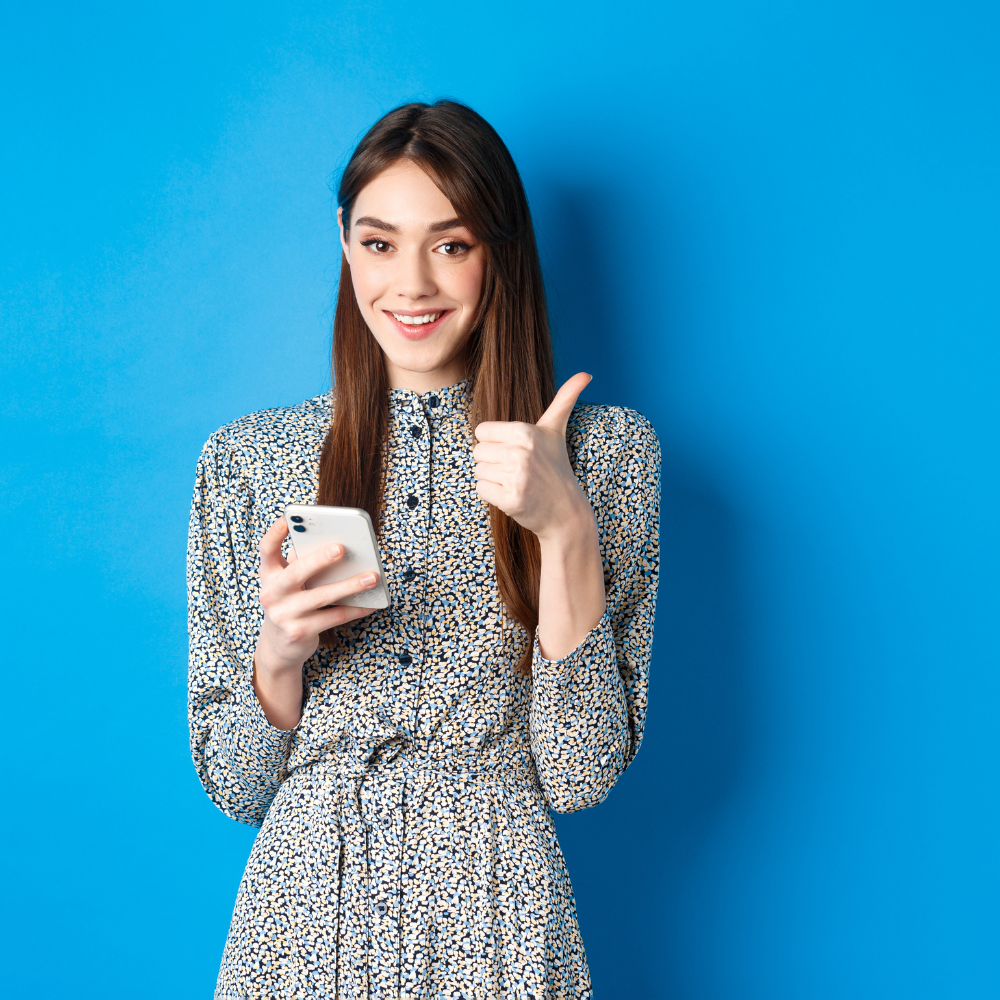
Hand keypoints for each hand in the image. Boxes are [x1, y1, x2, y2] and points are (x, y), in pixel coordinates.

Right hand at [254, 516, 378, 675]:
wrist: (278, 648)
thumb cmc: (291, 604)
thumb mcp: (288, 584)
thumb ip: (303, 564)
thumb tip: (338, 545)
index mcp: (269, 575)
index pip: (266, 549)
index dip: (274, 533)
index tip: (287, 518)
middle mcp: (271, 594)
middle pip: (295, 572)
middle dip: (318, 559)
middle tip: (341, 548)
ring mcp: (284, 615)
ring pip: (321, 596)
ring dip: (350, 585)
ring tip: (372, 577)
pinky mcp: (299, 632)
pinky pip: (334, 617)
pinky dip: (355, 609)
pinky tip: (371, 603)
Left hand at [473, 372, 593, 539]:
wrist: (566, 510)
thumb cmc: (556, 466)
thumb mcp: (557, 430)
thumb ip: (565, 399)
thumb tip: (585, 373)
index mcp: (525, 432)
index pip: (482, 431)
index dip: (494, 442)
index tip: (514, 451)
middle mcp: (520, 453)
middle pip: (478, 452)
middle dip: (493, 462)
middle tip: (516, 470)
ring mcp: (516, 478)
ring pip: (479, 471)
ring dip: (493, 479)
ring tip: (516, 482)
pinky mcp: (511, 500)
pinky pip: (481, 490)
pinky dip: (493, 495)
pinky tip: (512, 495)